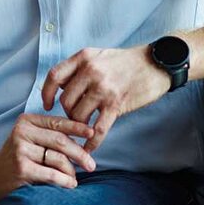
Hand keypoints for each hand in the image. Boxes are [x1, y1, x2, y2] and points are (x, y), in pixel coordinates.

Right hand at [0, 113, 96, 200]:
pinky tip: (70, 184)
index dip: (78, 127)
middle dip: (80, 153)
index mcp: (26, 121)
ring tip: (74, 178)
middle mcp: (22, 132)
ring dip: (71, 170)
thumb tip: (84, 137)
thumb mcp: (29, 139)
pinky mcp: (22, 168)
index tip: (93, 133)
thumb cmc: (17, 158)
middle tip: (91, 164)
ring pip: (58, 159)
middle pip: (60, 140)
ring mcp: (20, 150)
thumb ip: (50, 135)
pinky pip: (51, 174)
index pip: (57, 122)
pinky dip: (64, 180)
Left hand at [41, 46, 170, 151]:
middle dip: (67, 112)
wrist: (157, 63)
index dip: (46, 93)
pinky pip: (97, 129)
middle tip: (76, 116)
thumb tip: (62, 87)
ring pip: (78, 115)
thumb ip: (80, 68)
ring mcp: (103, 88)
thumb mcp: (99, 55)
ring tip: (85, 126)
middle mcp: (90, 71)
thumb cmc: (127, 61)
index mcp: (83, 58)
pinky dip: (91, 143)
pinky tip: (88, 149)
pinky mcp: (116, 104)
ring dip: (79, 125)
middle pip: (65, 100)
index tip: (46, 104)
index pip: (54, 76)